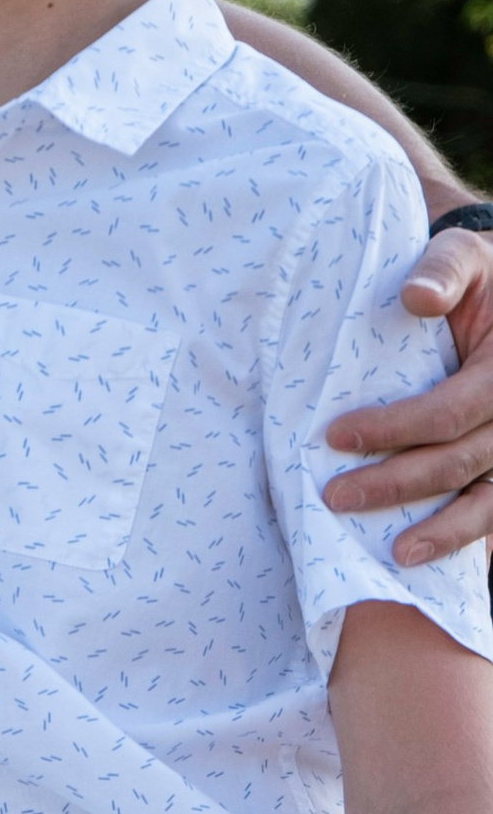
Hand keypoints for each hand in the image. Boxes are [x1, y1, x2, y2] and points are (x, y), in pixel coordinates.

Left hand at [324, 226, 492, 564]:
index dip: (395, 428)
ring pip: (490, 501)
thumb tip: (415, 298)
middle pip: (462, 461)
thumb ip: (443, 269)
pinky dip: (466, 536)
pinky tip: (427, 557)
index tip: (335, 436)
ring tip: (396, 555)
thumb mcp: (465, 256)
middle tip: (335, 497)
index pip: (451, 410)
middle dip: (398, 483)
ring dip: (444, 532)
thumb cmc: (477, 278)